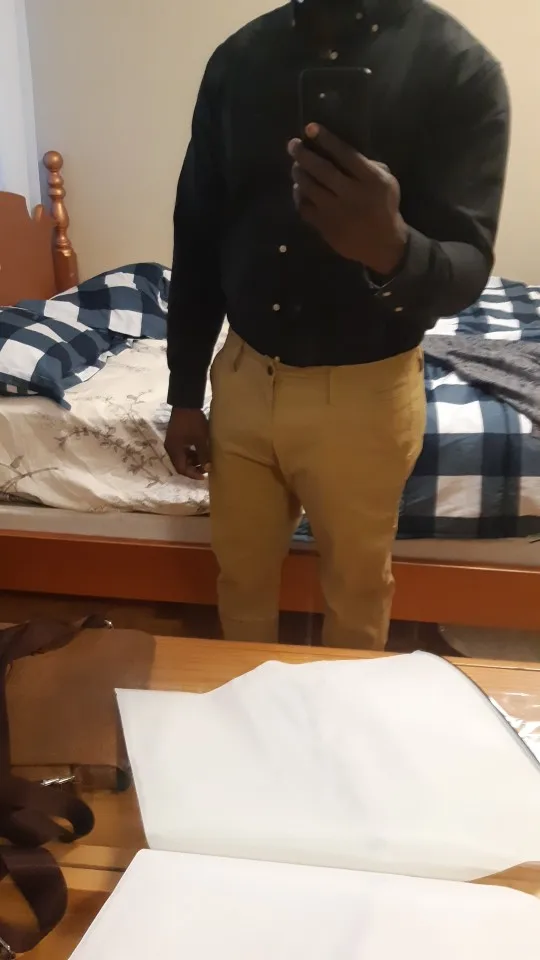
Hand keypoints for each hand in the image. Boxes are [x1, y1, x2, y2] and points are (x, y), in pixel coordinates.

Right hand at [165, 408, 209, 480]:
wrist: (186, 403)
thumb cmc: (193, 422)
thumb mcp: (201, 440)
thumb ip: (203, 455)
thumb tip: (208, 468)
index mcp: (174, 450)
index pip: (181, 469)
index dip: (192, 474)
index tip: (204, 476)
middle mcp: (170, 448)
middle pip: (180, 464)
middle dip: (193, 468)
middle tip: (206, 468)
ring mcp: (172, 442)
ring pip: (182, 457)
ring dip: (192, 461)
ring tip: (204, 460)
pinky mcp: (175, 437)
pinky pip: (182, 450)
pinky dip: (190, 453)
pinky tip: (199, 451)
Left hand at [288, 124, 407, 275]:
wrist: (382, 244)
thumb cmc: (383, 207)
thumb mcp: (387, 182)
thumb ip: (368, 165)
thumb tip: (339, 152)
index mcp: (371, 180)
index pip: (345, 154)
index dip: (326, 139)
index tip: (310, 128)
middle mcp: (352, 195)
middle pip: (322, 170)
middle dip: (304, 154)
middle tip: (292, 145)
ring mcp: (337, 213)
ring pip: (310, 188)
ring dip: (298, 174)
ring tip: (296, 166)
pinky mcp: (326, 227)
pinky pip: (305, 208)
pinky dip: (299, 197)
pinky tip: (299, 190)